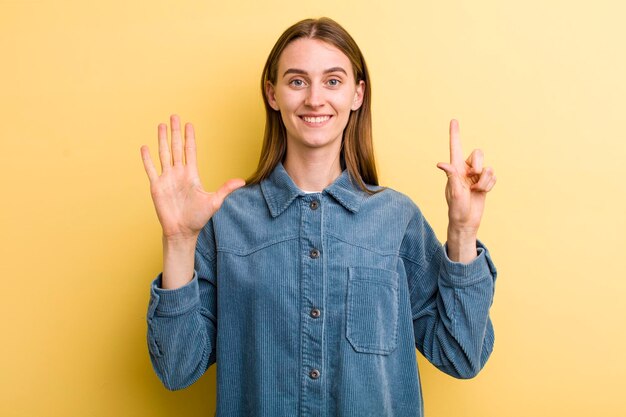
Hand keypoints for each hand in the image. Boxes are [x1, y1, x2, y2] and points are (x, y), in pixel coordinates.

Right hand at [140, 115, 244, 240]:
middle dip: (175, 132)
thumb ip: (225, 189)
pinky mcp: (156, 187)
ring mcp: (167, 179)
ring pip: (164, 154)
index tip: (189, 124)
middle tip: (174, 116)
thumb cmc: (198, 218)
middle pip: (176, 147)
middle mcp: (178, 173)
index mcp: (192, 175)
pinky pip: (151, 169)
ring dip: (162, 140)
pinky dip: (147, 159)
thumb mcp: (214, 202)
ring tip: (161, 125)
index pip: (190, 151)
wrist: (182, 231)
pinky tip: (145, 147)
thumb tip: (242, 182)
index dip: (190, 138)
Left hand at [436, 119, 495, 235]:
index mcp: (455, 169)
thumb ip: (451, 176)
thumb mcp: (453, 192)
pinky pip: (494, 177)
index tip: (453, 120)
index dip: (455, 134)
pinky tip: (481, 193)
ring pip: (488, 167)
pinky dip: (489, 186)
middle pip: (478, 153)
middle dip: (479, 164)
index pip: (455, 148)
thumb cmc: (456, 208)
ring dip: (484, 181)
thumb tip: (441, 163)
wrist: (467, 221)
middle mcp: (465, 169)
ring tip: (476, 190)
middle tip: (474, 177)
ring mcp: (476, 175)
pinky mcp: (485, 182)